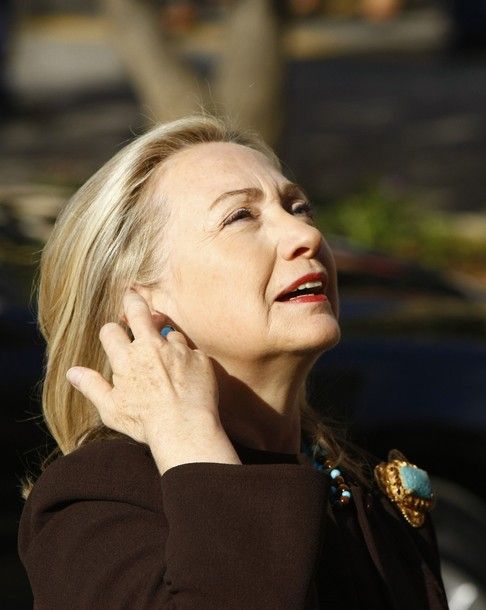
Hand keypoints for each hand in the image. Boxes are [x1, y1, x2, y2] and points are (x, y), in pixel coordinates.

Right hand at [66, 291, 240, 473]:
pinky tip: (187, 376)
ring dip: (167, 342)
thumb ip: (92, 387)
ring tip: (169, 361)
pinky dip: (188, 360)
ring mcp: (177, 350)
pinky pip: (192, 351)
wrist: (185, 429)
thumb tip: (72, 372)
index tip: (114, 337)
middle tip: (132, 298)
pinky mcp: (198, 358)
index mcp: (126, 358)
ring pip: (170, 333)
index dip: (111, 333)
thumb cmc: (145, 422)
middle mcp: (151, 347)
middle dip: (133, 302)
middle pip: (138, 311)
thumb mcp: (111, 409)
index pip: (110, 331)